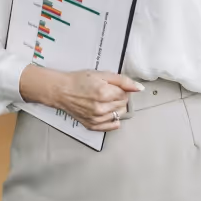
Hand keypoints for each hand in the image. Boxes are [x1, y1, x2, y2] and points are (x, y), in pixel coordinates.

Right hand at [19, 67, 140, 131]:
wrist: (61, 91)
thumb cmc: (78, 81)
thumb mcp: (101, 74)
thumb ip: (122, 81)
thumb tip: (138, 88)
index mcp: (104, 93)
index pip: (126, 95)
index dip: (121, 89)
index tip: (113, 86)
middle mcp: (101, 108)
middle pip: (123, 105)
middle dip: (119, 98)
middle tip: (108, 92)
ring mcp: (97, 118)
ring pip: (118, 115)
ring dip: (115, 108)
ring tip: (104, 100)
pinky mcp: (92, 125)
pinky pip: (111, 126)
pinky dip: (112, 120)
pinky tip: (107, 113)